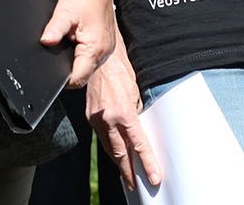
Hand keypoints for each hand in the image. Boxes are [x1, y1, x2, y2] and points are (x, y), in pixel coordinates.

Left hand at [39, 0, 114, 86]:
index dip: (64, 80)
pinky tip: (76, 41)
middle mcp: (105, 52)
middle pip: (84, 75)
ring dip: (77, 61)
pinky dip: (83, 54)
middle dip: (69, 70)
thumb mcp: (64, 12)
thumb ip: (54, 29)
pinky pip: (93, 57)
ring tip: (68, 44)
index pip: (78, 79)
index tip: (53, 73)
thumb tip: (45, 42)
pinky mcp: (107, 44)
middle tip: (58, 54)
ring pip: (89, 66)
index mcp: (95, 49)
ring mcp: (108, 49)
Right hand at [86, 47, 159, 191]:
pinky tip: (116, 154)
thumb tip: (142, 130)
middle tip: (136, 186)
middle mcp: (108, 118)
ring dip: (119, 162)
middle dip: (129, 171)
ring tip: (127, 175)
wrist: (100, 58)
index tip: (154, 176)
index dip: (147, 162)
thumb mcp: (136, 93)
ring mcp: (96, 119)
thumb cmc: (121, 71)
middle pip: (121, 153)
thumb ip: (138, 114)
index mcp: (123, 112)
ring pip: (109, 148)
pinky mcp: (90, 116)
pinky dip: (110, 147)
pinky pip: (102, 137)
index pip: (138, 144)